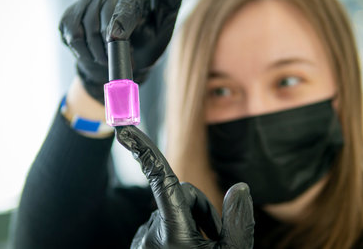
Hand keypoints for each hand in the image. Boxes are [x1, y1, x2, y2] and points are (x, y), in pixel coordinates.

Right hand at [59, 0, 183, 103]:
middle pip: (103, 20)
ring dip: (99, 53)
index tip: (116, 39)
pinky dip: (83, 52)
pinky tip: (94, 53)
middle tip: (121, 60)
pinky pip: (72, 35)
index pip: (126, 5)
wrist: (119, 61)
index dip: (119, 24)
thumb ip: (171, 1)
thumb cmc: (146, 44)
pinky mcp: (71, 12)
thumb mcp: (163, 28)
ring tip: (110, 58)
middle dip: (111, 47)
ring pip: (86, 30)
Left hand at [116, 126, 254, 248]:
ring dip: (191, 222)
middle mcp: (151, 230)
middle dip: (202, 208)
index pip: (161, 178)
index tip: (123, 126)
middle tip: (214, 238)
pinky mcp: (141, 244)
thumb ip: (238, 222)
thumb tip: (239, 188)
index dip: (143, 149)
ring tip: (202, 248)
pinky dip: (176, 230)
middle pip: (182, 195)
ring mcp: (143, 238)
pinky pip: (162, 223)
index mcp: (173, 230)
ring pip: (172, 210)